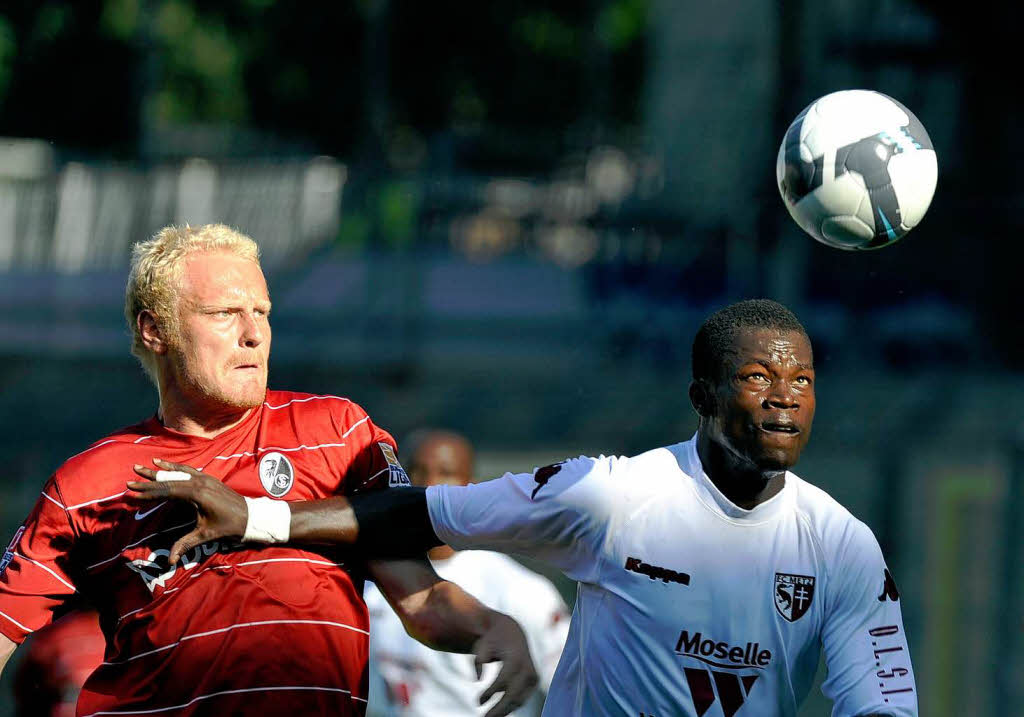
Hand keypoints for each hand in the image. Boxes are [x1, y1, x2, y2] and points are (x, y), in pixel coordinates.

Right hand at [128, 459, 247, 565]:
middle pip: (169, 480)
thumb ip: (185, 544)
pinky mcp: (207, 478)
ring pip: (177, 472)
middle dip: (148, 481)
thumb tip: (169, 561)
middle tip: (130, 479)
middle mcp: (199, 482)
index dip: (148, 492)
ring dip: (158, 470)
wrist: (249, 515)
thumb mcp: (206, 536)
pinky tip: (161, 463)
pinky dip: (173, 466)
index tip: (132, 492)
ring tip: (142, 466)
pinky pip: (187, 470)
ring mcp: (204, 478)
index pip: (167, 491)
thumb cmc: (228, 526)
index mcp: (197, 494)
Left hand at [473, 612, 538, 716]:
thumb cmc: (493, 640)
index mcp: (516, 658)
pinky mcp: (533, 682)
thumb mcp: (482, 646)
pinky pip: (522, 698)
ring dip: (504, 711)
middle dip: (499, 710)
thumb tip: (477, 681)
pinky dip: (510, 706)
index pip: (503, 681)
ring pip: (519, 700)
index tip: (478, 702)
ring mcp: (533, 676)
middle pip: (513, 695)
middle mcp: (528, 669)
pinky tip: (497, 711)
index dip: (490, 693)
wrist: (512, 633)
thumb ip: (478, 662)